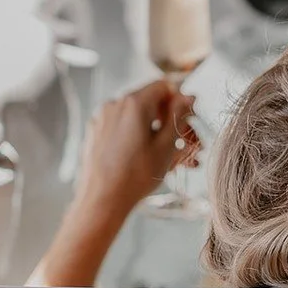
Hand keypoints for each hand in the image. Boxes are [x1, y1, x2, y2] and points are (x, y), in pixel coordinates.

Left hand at [74, 79, 200, 216]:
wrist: (101, 201)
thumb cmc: (135, 176)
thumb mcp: (166, 145)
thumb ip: (178, 115)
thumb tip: (188, 96)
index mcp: (134, 103)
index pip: (164, 86)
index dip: (180, 101)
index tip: (190, 120)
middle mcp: (115, 105)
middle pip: (152, 103)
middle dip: (173, 123)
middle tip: (191, 145)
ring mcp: (103, 119)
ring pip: (139, 119)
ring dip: (159, 135)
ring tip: (176, 161)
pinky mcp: (96, 134)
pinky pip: (124, 129)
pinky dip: (140, 139)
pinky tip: (152, 161)